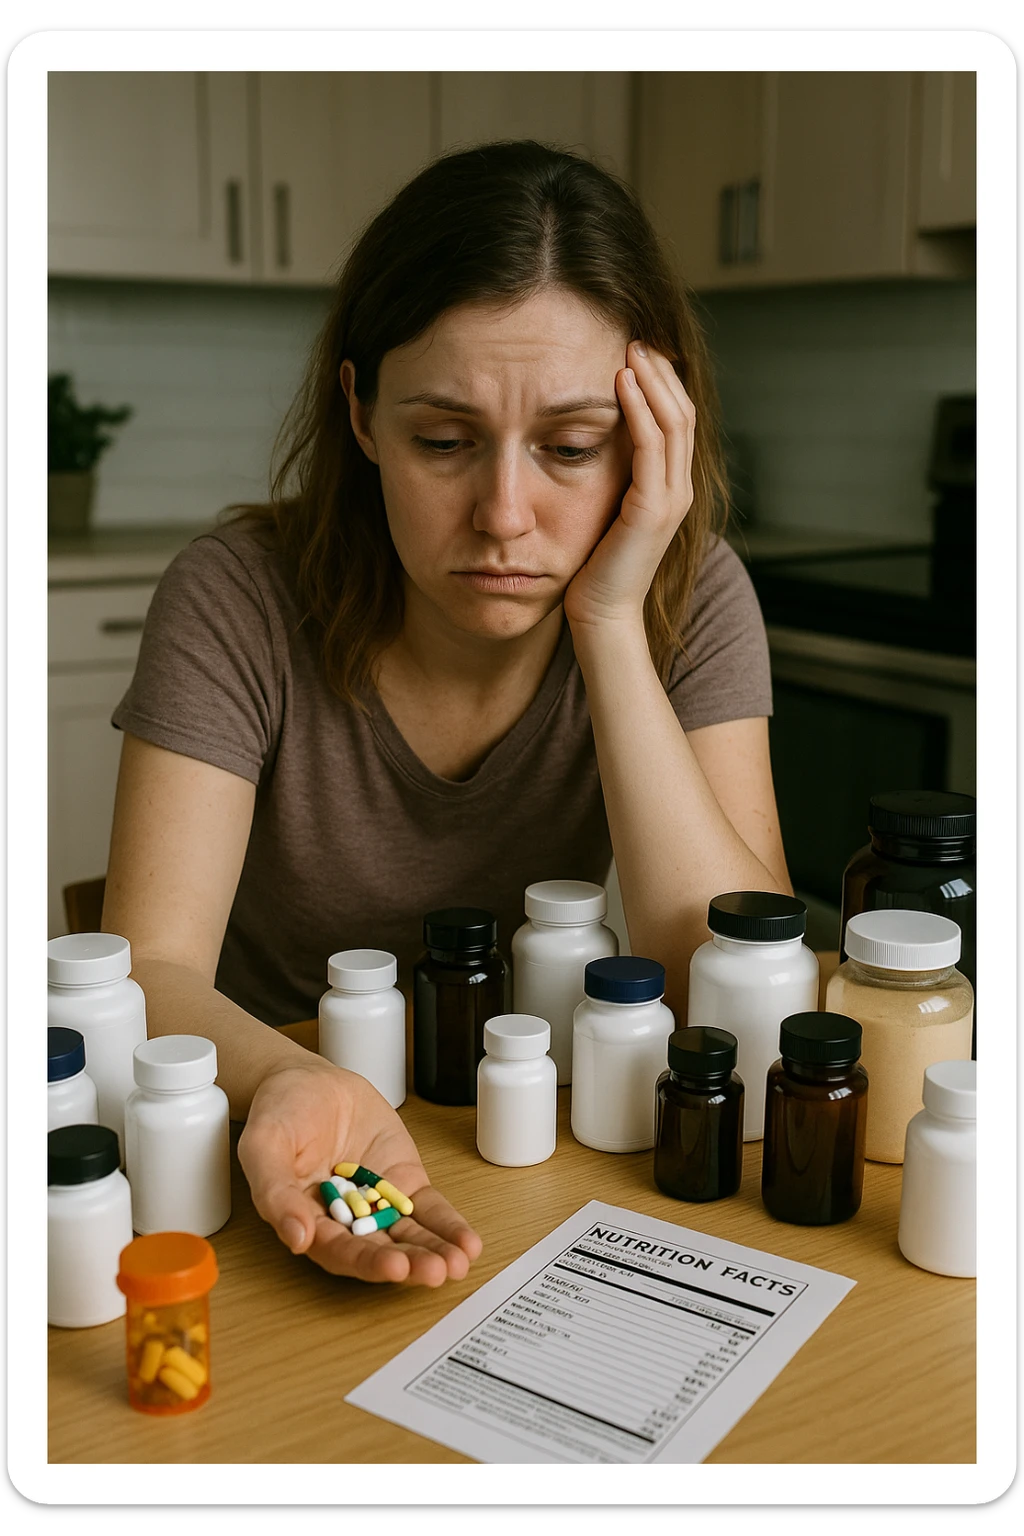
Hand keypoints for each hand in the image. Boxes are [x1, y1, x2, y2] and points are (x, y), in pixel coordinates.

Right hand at [237, 1057, 482, 1285]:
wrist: (310, 1080)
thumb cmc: (280, 1113)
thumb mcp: (264, 1144)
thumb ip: (274, 1190)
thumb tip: (296, 1239)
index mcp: (306, 1220)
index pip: (337, 1250)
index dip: (366, 1261)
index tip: (393, 1267)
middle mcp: (344, 1220)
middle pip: (378, 1249)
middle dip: (409, 1263)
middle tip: (437, 1271)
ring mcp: (377, 1202)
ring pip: (408, 1235)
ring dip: (434, 1252)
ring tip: (458, 1263)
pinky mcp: (403, 1182)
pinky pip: (427, 1209)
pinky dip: (447, 1226)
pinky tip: (467, 1243)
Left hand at [563, 341, 695, 631]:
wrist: (602, 615)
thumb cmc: (594, 570)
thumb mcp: (604, 512)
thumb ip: (609, 479)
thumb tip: (587, 442)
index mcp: (670, 488)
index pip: (677, 421)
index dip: (662, 383)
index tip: (635, 352)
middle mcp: (679, 489)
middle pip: (682, 412)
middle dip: (660, 372)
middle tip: (635, 337)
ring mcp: (671, 499)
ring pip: (674, 422)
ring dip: (652, 381)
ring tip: (630, 349)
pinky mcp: (653, 509)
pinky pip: (651, 446)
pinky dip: (639, 410)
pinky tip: (621, 384)